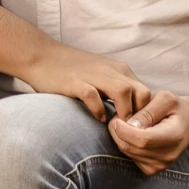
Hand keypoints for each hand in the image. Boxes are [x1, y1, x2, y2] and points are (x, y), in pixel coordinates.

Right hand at [18, 42, 150, 122]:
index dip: (146, 114)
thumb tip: (131, 115)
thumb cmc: (72, 71)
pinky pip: (93, 96)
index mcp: (119, 71)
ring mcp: (93, 75)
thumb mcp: (101, 75)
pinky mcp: (75, 81)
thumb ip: (116, 91)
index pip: (146, 93)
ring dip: (124, 113)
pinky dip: (98, 109)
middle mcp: (111, 71)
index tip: (139, 129)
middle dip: (140, 115)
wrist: (42, 56)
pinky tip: (98, 119)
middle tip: (131, 132)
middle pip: (141, 93)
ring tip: (117, 128)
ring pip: (123, 92)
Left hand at [110, 90, 188, 174]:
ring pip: (127, 152)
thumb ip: (147, 111)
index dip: (124, 129)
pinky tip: (133, 135)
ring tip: (128, 124)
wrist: (188, 126)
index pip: (142, 139)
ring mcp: (160, 165)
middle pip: (131, 147)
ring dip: (120, 137)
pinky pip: (129, 157)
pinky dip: (126, 144)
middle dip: (118, 131)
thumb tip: (128, 124)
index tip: (117, 117)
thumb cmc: (176, 109)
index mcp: (174, 136)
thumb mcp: (165, 99)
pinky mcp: (151, 170)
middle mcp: (168, 156)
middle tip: (119, 117)